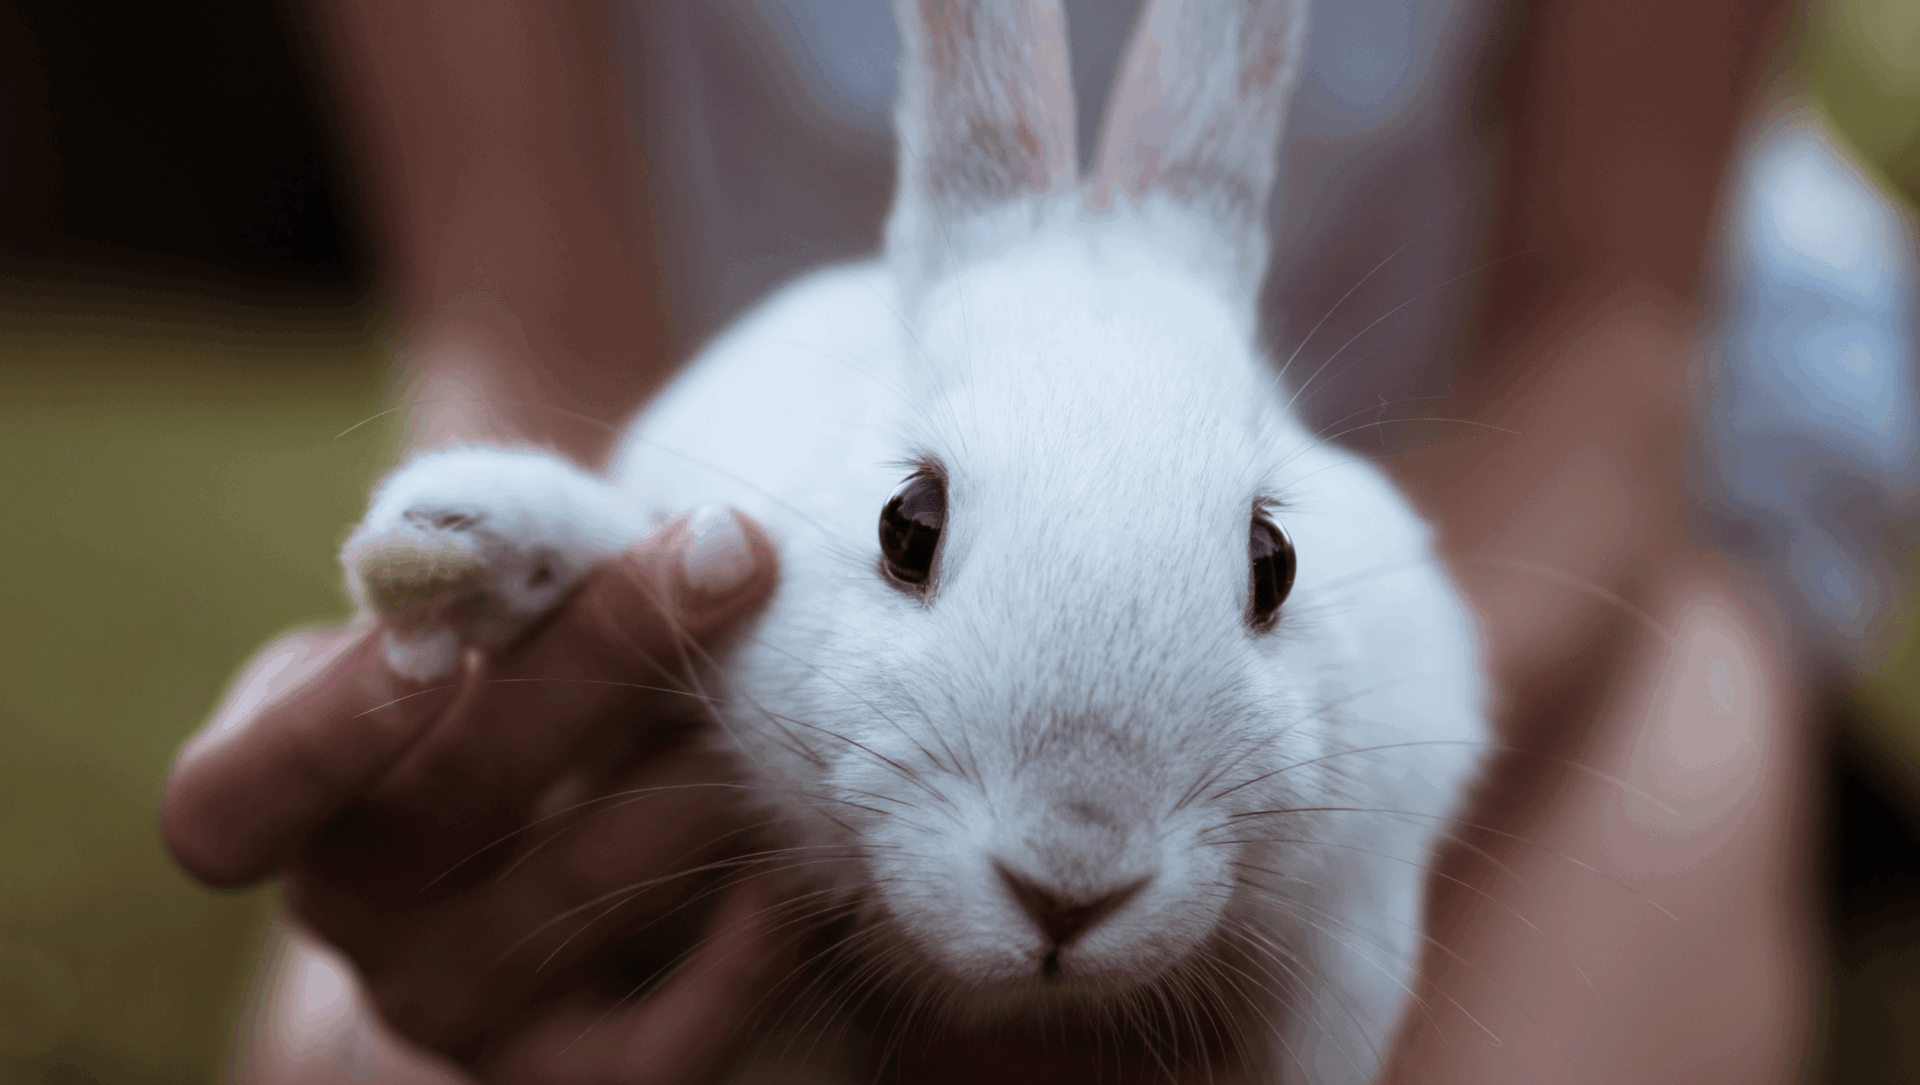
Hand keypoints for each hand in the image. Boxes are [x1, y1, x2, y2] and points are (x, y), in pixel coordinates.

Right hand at [162, 509, 800, 1083]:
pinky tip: (793, 856)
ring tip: (787, 688)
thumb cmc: (517, 672)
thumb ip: (501, 563)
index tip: (439, 629)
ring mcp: (458, 1006)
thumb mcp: (477, 612)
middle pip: (460, 795)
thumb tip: (598, 526)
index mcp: (282, 799)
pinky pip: (669, 1042)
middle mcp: (355, 915)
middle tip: (728, 553)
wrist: (572, 812)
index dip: (325, 725)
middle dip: (608, 652)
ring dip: (706, 769)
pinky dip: (752, 941)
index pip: (234, 803)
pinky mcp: (573, 1075)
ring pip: (588, 886)